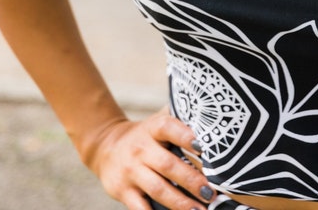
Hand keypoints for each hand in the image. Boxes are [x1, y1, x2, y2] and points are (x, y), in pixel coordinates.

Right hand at [86, 108, 214, 209]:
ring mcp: (130, 171)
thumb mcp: (157, 121)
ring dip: (180, 203)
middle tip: (210, 192)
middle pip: (168, 165)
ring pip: (158, 189)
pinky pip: (140, 208)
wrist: (107, 146)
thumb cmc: (145, 135)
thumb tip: (211, 118)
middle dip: (191, 180)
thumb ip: (180, 118)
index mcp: (153, 128)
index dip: (185, 136)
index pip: (169, 128)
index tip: (202, 147)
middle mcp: (141, 148)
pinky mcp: (122, 191)